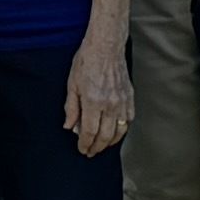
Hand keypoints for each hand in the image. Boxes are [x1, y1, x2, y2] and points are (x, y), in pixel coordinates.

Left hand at [63, 39, 134, 157]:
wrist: (106, 47)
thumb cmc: (86, 62)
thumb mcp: (72, 84)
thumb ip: (71, 108)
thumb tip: (69, 126)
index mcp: (93, 102)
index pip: (90, 132)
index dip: (85, 144)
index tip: (82, 149)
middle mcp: (110, 105)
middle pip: (105, 136)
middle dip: (97, 147)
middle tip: (90, 152)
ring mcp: (122, 102)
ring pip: (119, 131)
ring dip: (110, 142)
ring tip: (101, 146)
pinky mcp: (130, 98)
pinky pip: (128, 121)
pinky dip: (122, 131)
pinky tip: (115, 133)